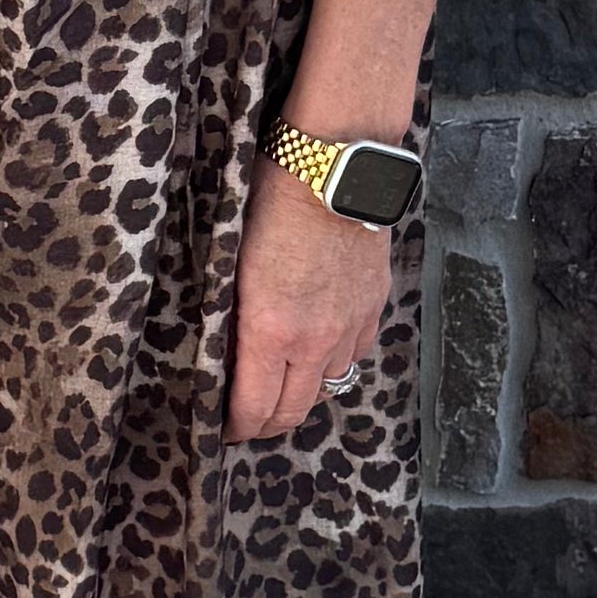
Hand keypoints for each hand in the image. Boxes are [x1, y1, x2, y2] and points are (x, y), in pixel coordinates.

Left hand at [230, 150, 390, 442]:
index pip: (254, 407)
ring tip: (283, 383)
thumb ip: (231, 317)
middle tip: (250, 420)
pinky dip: (333, 360)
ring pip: (328, 384)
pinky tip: (318, 349)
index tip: (224, 429)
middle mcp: (315, 340)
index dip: (236, 428)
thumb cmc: (271, 203)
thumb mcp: (232, 263)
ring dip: (303, 391)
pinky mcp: (373, 306)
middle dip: (267, 424)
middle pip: (294, 410)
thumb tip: (223, 353)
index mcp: (270, 331)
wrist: (333, 169)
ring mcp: (349, 325)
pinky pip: (354, 353)